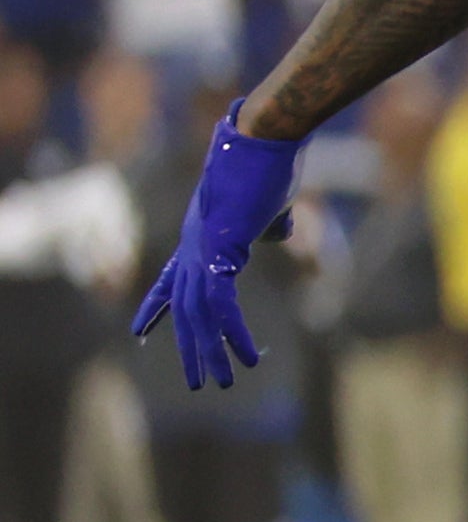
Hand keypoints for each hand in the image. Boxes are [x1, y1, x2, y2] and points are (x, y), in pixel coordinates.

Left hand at [132, 112, 299, 392]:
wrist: (264, 137)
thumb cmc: (269, 161)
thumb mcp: (269, 201)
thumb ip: (267, 222)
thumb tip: (276, 230)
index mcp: (199, 234)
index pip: (170, 279)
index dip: (154, 306)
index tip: (137, 331)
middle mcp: (192, 245)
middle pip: (185, 308)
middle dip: (189, 348)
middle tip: (196, 382)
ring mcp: (202, 250)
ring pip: (198, 316)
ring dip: (209, 352)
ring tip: (219, 383)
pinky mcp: (220, 252)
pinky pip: (223, 306)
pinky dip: (234, 335)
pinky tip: (250, 357)